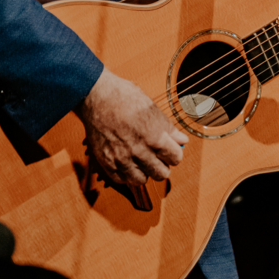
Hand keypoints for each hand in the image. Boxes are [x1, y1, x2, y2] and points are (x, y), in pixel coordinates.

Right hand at [76, 67, 188, 186]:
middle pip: (161, 174)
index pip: (175, 158)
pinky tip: (128, 162)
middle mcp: (139, 152)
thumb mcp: (152, 109)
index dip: (175, 153)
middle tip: (158, 157)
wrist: (97, 97)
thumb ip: (168, 128)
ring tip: (142, 160)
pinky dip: (126, 174)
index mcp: (154, 137)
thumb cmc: (125, 98)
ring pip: (142, 180)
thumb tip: (182, 139)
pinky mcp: (107, 162)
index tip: (171, 150)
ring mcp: (122, 159)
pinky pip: (121, 180)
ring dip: (145, 172)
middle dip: (163, 165)